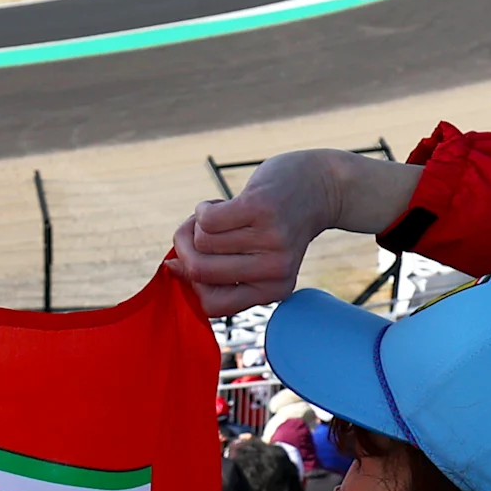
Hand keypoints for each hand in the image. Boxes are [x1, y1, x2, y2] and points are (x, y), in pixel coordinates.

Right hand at [172, 152, 420, 318]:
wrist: (320, 184)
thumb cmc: (277, 223)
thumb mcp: (257, 257)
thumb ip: (219, 270)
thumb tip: (170, 269)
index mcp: (274, 291)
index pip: (211, 305)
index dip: (190, 283)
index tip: (190, 260)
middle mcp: (275, 270)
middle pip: (199, 270)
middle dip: (183, 249)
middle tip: (193, 232)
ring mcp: (269, 240)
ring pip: (201, 240)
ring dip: (198, 224)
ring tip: (219, 215)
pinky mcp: (259, 209)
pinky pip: (207, 218)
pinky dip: (204, 208)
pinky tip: (220, 203)